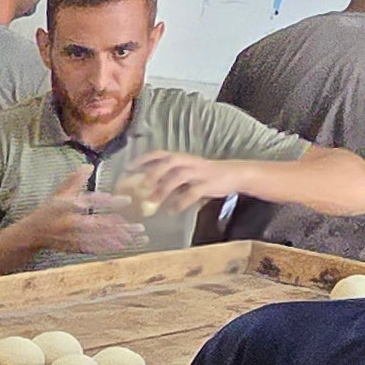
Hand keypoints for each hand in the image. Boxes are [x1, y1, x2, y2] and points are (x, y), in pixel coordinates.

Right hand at [7, 189, 147, 259]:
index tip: (128, 201)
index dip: (111, 202)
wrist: (33, 234)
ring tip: (139, 237)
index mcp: (68, 206)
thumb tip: (88, 166)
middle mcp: (72, 222)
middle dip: (122, 227)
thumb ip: (74, 180)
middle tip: (140, 226)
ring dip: (121, 239)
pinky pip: (97, 248)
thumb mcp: (59, 193)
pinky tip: (125, 245)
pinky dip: (111, 247)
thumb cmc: (48, 211)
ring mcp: (74, 237)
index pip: (93, 202)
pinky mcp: (76, 247)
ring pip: (102, 239)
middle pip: (102, 224)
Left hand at [131, 154, 246, 215]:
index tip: (129, 167)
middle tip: (141, 186)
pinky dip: (181, 201)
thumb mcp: (187, 174)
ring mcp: (200, 172)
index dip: (144, 158)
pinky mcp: (209, 184)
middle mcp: (190, 162)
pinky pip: (193, 192)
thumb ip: (170, 179)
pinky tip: (173, 210)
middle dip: (154, 172)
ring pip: (179, 176)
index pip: (161, 153)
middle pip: (169, 161)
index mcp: (183, 158)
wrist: (235, 174)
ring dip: (164, 190)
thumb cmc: (206, 175)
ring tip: (152, 203)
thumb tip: (148, 190)